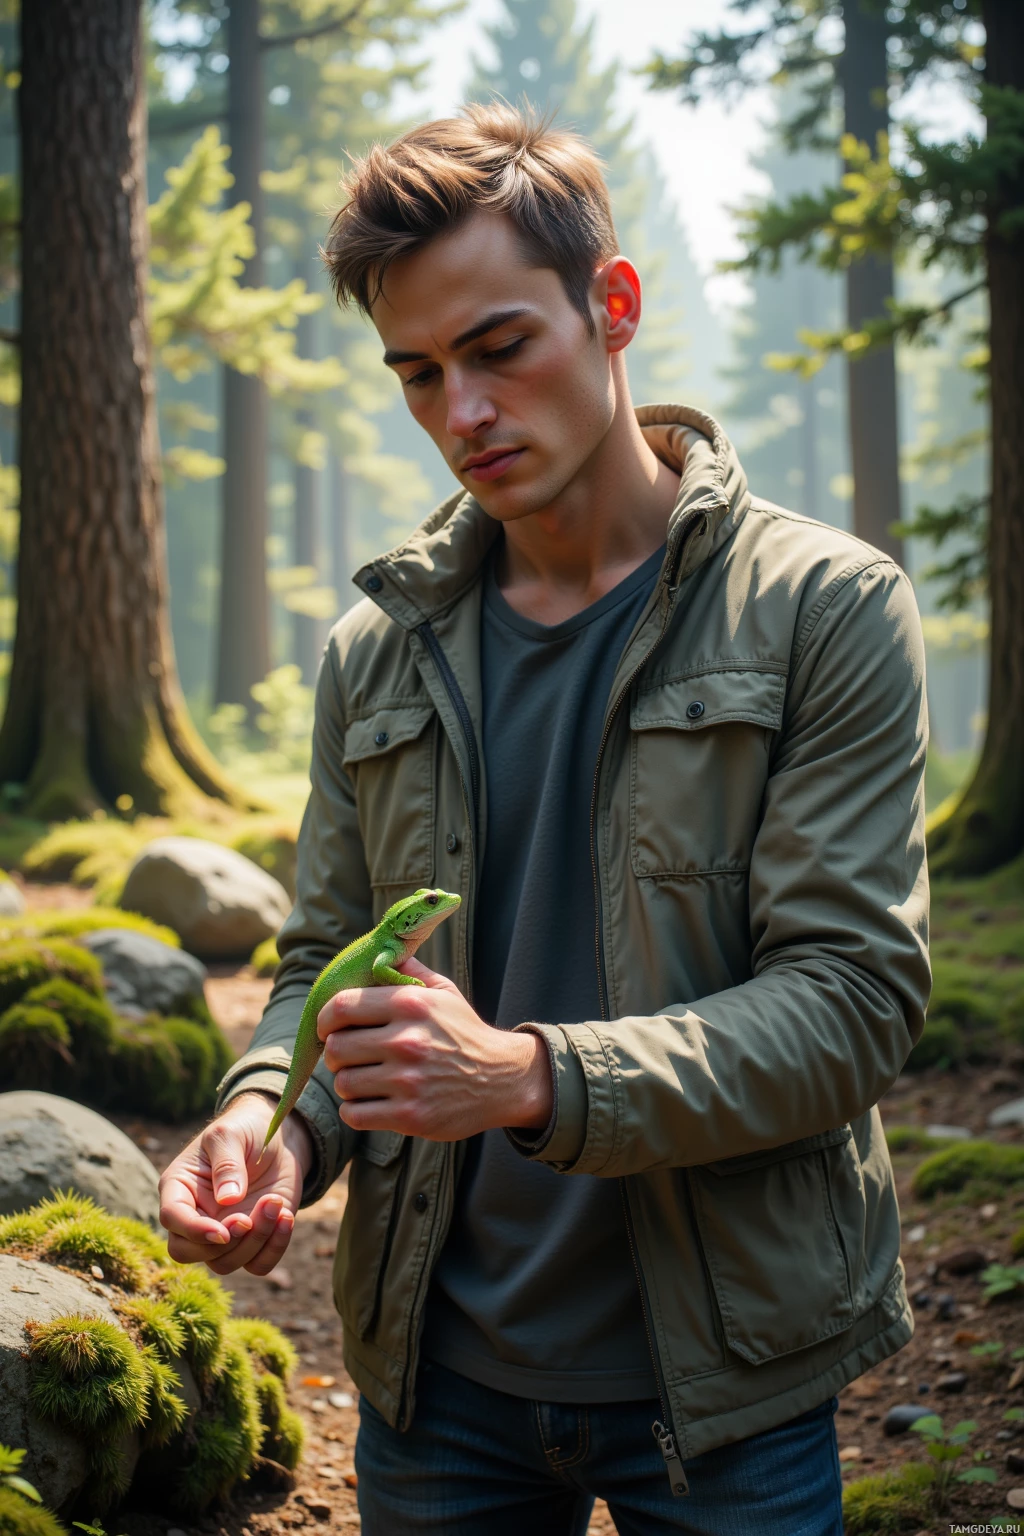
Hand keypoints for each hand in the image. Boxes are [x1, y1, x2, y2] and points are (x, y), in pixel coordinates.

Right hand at [158, 1092, 312, 1275]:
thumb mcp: (230, 1134)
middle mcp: (196, 1216)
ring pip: (226, 1263)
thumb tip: (227, 1201)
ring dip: (255, 1241)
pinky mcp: (252, 1241)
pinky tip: (287, 1217)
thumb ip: (227, 1164)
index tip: (223, 1230)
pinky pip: (258, 1265)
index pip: (172, 1219)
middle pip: (190, 1253)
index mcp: (179, 1188)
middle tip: (249, 1218)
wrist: (277, 1137)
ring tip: (276, 1203)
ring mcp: (223, 1232)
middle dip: (223, 1244)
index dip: (194, 1230)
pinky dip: (274, 1249)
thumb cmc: (245, 1130)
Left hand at [318, 957, 552, 1139]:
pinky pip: (355, 1114)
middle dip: (337, 1053)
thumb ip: (408, 972)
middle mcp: (407, 1041)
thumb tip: (378, 952)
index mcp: (411, 1005)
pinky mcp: (410, 1116)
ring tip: (365, 1079)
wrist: (502, 1079)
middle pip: (337, 1048)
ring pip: (343, 1083)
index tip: (328, 1028)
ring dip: (348, 1083)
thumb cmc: (464, 1033)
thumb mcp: (444, 993)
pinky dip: (356, 1110)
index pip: (341, 1007)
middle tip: (350, 1056)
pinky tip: (371, 1101)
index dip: (324, 1019)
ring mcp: (408, 1081)